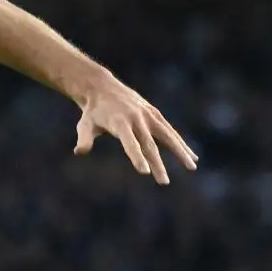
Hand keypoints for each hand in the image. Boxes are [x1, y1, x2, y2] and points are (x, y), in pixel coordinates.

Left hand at [71, 68, 196, 185]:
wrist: (102, 88)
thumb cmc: (92, 112)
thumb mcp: (84, 124)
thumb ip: (84, 138)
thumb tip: (80, 151)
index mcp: (120, 122)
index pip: (130, 143)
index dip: (137, 157)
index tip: (144, 172)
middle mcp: (136, 118)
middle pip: (149, 144)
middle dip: (157, 164)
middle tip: (164, 182)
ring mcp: (148, 115)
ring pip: (167, 135)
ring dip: (180, 151)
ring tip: (192, 166)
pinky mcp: (154, 114)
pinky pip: (169, 130)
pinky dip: (180, 142)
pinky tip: (191, 155)